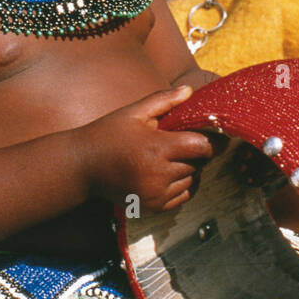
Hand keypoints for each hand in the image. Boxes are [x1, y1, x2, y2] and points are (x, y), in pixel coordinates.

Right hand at [82, 85, 215, 212]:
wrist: (83, 167)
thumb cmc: (109, 134)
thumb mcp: (134, 112)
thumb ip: (164, 100)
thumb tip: (190, 90)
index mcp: (156, 148)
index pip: (202, 147)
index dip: (213, 140)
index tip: (215, 135)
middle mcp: (158, 174)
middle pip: (198, 164)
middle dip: (196, 153)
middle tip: (182, 142)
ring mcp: (155, 194)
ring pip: (191, 181)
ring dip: (188, 170)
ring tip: (168, 157)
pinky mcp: (153, 207)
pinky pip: (182, 197)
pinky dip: (180, 185)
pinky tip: (164, 173)